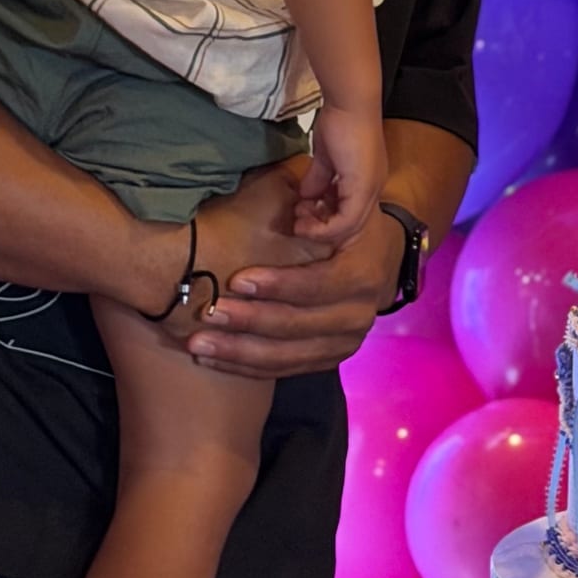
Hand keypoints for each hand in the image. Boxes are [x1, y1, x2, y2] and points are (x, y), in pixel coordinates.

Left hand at [187, 191, 400, 380]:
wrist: (378, 256)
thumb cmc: (343, 226)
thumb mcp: (338, 209)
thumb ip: (314, 208)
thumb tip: (290, 207)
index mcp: (362, 274)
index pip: (317, 285)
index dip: (278, 285)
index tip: (237, 280)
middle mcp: (359, 315)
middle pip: (297, 326)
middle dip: (248, 322)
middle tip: (208, 314)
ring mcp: (345, 342)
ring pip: (287, 357)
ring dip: (239, 352)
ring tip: (199, 343)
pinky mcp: (329, 358)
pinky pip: (283, 370)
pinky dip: (246, 367)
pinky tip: (214, 359)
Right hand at [295, 103, 386, 247]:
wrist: (350, 104)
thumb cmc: (340, 122)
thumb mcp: (326, 157)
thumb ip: (318, 179)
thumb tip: (306, 196)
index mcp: (366, 181)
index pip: (349, 213)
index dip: (324, 219)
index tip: (302, 213)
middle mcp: (373, 188)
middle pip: (350, 225)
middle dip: (320, 228)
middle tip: (298, 223)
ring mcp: (371, 188)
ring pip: (349, 225)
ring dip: (321, 228)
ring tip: (299, 222)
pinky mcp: (363, 187)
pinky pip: (347, 219)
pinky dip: (325, 224)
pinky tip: (306, 216)